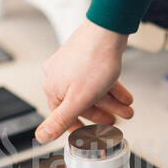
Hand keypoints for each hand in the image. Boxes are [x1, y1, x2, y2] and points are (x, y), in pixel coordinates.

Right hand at [36, 20, 133, 143]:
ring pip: (93, 92)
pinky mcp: (84, 59)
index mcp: (53, 88)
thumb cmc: (93, 61)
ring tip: (126, 110)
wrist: (108, 31)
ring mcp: (72, 67)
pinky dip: (111, 89)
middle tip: (117, 121)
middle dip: (103, 114)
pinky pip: (97, 80)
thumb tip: (41, 136)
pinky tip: (124, 97)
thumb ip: (60, 120)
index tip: (93, 135)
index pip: (65, 117)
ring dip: (111, 103)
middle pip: (82, 104)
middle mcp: (59, 77)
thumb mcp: (78, 100)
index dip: (82, 128)